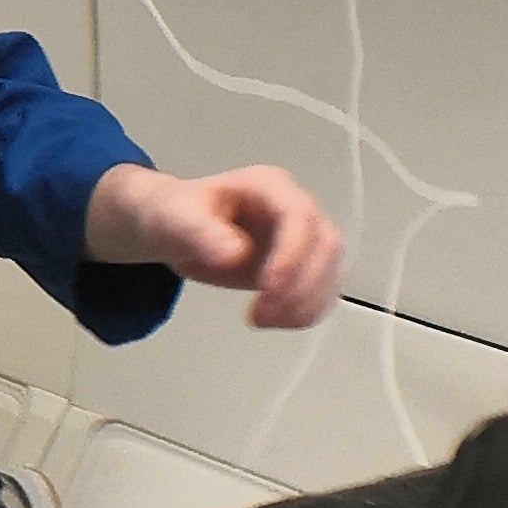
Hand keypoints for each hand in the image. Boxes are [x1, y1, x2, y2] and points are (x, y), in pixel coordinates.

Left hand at [84, 162, 344, 327]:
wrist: (176, 228)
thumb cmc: (177, 213)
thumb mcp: (177, 218)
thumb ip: (202, 233)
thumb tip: (235, 255)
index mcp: (269, 186)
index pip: (299, 216)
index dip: (292, 254)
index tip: (268, 288)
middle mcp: (295, 209)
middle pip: (326, 245)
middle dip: (301, 285)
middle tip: (262, 314)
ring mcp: (303, 238)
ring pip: (331, 272)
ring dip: (305, 304)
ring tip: (262, 320)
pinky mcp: (301, 267)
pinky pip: (320, 292)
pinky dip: (304, 312)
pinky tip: (273, 320)